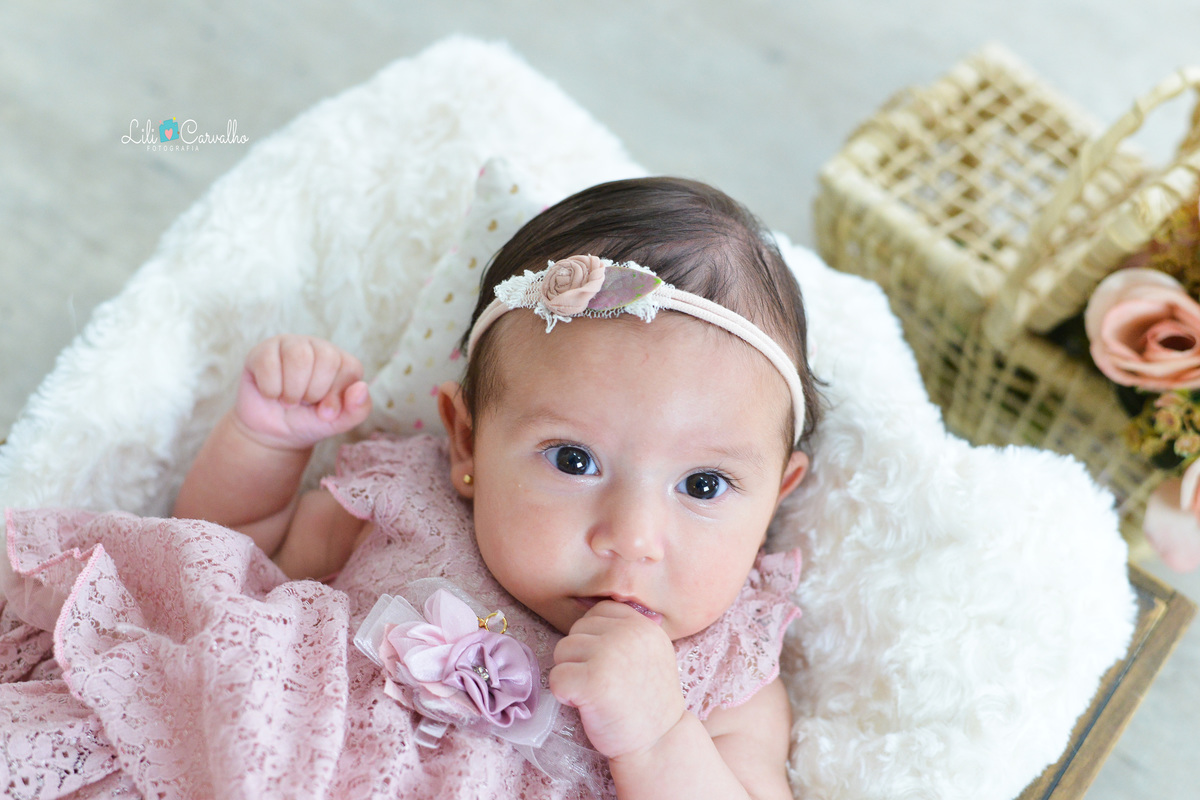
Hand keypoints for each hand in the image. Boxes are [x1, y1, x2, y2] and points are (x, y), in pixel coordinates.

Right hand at [234, 335, 371, 449]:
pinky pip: (268, 363)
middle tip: (304, 403)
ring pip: (298, 357)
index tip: (325, 411)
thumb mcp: (339, 422)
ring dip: (292, 391)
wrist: (273, 434)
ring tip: (288, 401)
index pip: (349, 367)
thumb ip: (358, 409)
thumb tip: (361, 387)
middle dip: (313, 392)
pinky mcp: (262, 351)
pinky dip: (271, 389)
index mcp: (341, 361)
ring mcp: (289, 345)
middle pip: (325, 358)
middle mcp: (317, 347)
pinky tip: (271, 394)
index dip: (335, 395)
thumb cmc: (309, 422)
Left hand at [549, 601, 684, 759]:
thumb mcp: (652, 652)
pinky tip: (586, 705)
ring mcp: (609, 655)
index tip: (609, 665)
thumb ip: (628, 630)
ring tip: (596, 694)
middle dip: (581, 657)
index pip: (598, 612)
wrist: (659, 744)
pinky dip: (563, 694)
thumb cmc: (648, 701)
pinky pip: (556, 677)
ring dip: (572, 674)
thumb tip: (587, 605)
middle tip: (605, 683)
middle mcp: (628, 633)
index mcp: (643, 624)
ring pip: (562, 650)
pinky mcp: (591, 681)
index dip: (595, 639)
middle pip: (577, 630)